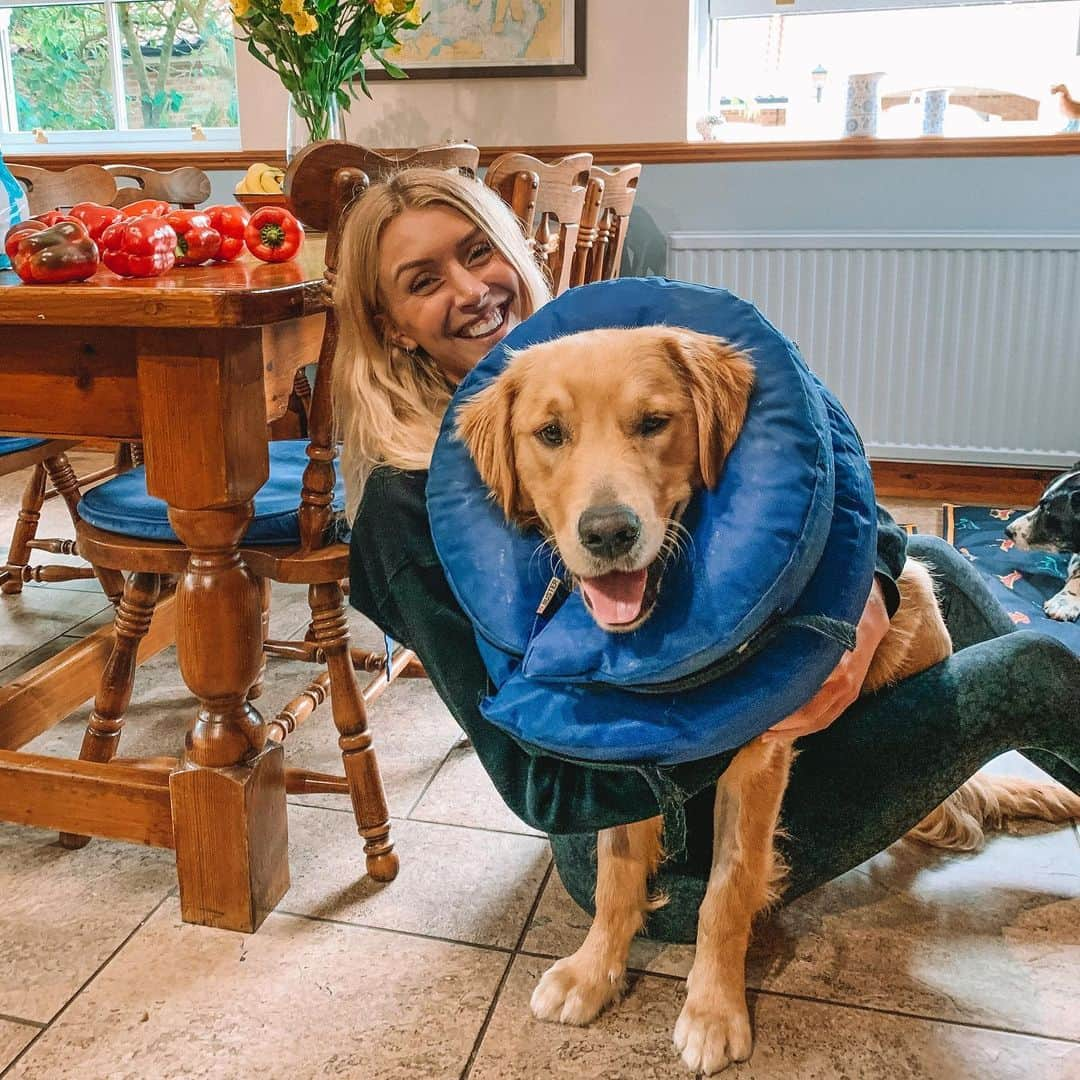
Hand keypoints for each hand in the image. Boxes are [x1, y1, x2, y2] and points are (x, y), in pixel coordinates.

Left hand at [761, 578, 890, 742]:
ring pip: (818, 721)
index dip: (778, 706)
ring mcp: (849, 690)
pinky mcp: (851, 693)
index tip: (754, 708)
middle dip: (780, 724)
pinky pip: (828, 718)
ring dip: (792, 731)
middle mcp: (843, 681)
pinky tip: (787, 729)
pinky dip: (807, 727)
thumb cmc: (836, 607)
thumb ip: (793, 630)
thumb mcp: (814, 614)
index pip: (802, 695)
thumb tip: (758, 636)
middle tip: (753, 724)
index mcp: (834, 663)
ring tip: (765, 734)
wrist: (872, 607)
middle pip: (808, 715)